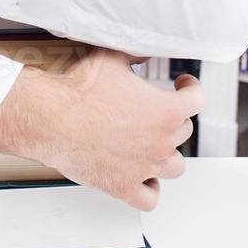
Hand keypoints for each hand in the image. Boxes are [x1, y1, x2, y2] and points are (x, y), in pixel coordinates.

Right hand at [0, 46, 202, 210]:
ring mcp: (144, 167)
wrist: (50, 116)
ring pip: (175, 167)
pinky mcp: (123, 187)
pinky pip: (150, 198)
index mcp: (166, 110)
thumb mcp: (113, 59)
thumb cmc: (79, 90)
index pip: (196, 100)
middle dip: (173, 118)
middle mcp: (161, 141)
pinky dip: (151, 188)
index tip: (183, 85)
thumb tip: (145, 49)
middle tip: (156, 110)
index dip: (191, 88)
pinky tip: (144, 177)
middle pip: (183, 131)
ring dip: (167, 155)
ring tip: (155, 144)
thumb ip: (136, 55)